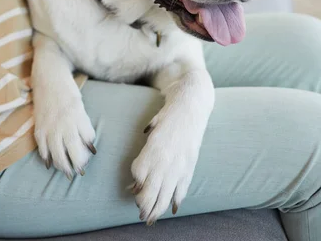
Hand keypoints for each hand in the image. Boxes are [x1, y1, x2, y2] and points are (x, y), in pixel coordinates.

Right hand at [35, 95, 96, 178]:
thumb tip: (88, 143)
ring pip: (56, 152)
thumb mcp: (79, 103)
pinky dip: (46, 157)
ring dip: (63, 165)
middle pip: (72, 149)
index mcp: (77, 113)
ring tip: (68, 173)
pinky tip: (50, 164)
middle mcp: (64, 121)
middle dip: (78, 163)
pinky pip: (42, 147)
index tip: (91, 154)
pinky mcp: (38, 126)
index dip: (89, 148)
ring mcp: (49, 125)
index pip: (87, 137)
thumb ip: (82, 122)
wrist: (48, 74)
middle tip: (81, 172)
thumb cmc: (66, 88)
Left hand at [131, 105, 199, 224]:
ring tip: (152, 218)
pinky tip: (174, 208)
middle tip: (140, 214)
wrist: (193, 105)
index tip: (131, 189)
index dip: (134, 185)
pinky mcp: (191, 165)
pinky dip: (177, 200)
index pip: (138, 174)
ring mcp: (180, 164)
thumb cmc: (168, 115)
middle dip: (144, 205)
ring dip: (158, 209)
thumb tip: (139, 174)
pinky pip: (183, 189)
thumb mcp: (152, 129)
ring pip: (167, 195)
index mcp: (154, 147)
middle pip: (151, 191)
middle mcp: (166, 158)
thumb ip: (146, 150)